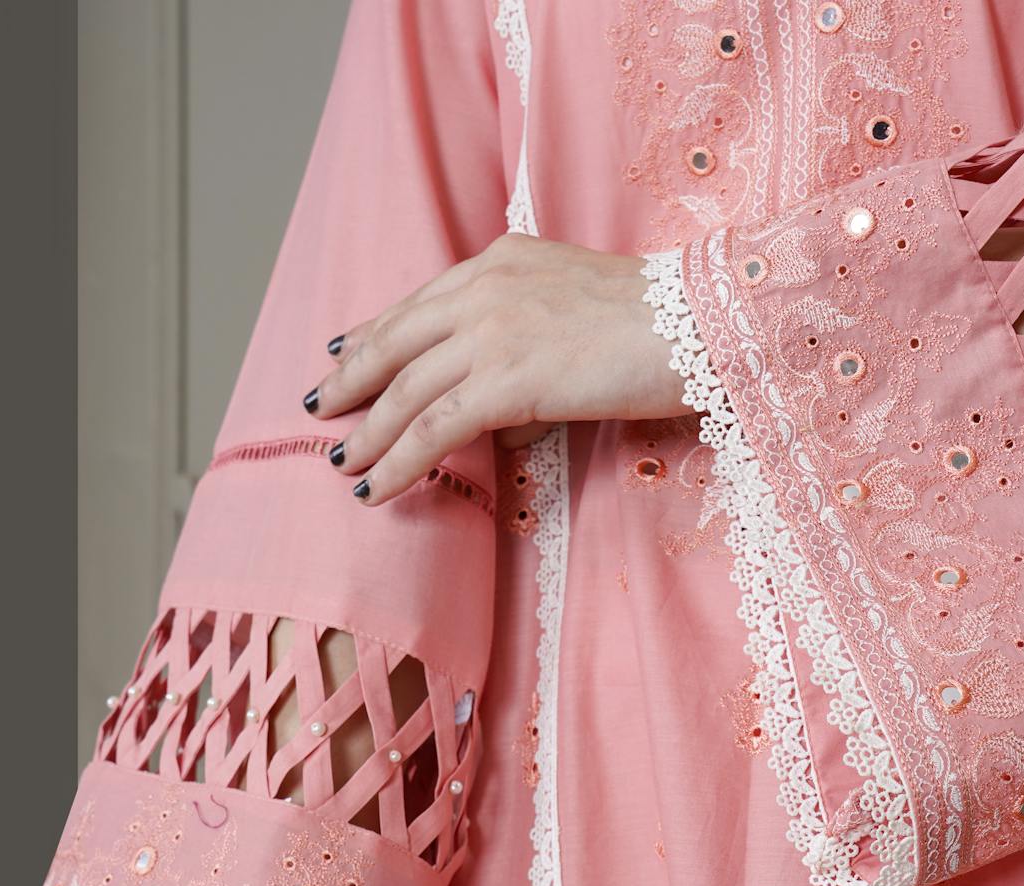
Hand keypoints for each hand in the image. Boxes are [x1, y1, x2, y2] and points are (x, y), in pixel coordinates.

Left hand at [306, 234, 689, 504]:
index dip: (375, 331)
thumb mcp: (582, 307)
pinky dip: (397, 461)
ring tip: (343, 465)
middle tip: (320, 409)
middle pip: (395, 340)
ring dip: (367, 433)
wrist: (703, 322)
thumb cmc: (664, 324)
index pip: (422, 301)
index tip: (343, 351)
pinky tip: (375, 487)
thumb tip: (509, 402)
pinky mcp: (507, 379)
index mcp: (504, 260)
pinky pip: (433, 428)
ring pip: (405, 390)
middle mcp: (486, 288)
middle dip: (352, 379)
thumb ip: (533, 334)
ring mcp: (492, 332)